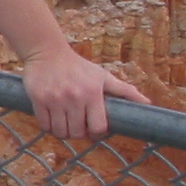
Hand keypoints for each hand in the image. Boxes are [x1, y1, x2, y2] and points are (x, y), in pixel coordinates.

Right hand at [19, 47, 151, 139]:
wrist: (47, 52)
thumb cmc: (78, 66)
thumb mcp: (103, 76)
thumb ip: (125, 91)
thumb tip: (148, 103)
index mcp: (92, 93)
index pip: (98, 127)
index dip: (96, 133)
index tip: (92, 130)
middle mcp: (74, 97)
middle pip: (77, 133)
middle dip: (78, 133)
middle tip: (77, 126)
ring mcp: (55, 99)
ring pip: (60, 131)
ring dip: (63, 132)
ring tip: (65, 123)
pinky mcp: (38, 99)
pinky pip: (44, 124)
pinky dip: (48, 126)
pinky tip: (52, 118)